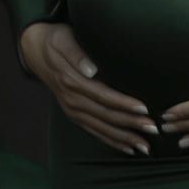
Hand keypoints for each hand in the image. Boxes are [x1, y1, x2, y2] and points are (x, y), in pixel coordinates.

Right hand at [17, 20, 159, 155]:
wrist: (35, 50)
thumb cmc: (56, 40)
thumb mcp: (64, 39)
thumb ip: (76, 54)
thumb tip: (91, 70)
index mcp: (72, 81)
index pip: (103, 95)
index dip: (123, 103)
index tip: (144, 108)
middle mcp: (72, 99)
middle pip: (105, 115)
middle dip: (130, 124)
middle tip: (153, 129)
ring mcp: (72, 110)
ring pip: (101, 128)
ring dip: (123, 138)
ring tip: (145, 147)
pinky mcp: (73, 115)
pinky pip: (93, 132)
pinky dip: (111, 141)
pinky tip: (127, 149)